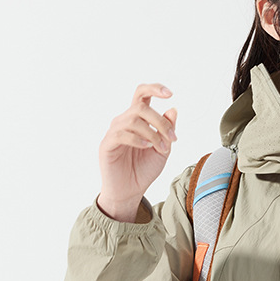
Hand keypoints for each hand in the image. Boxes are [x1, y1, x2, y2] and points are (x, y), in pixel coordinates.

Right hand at [97, 83, 177, 220]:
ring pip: (133, 120)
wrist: (130, 191)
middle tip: (173, 139)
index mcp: (137, 120)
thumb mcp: (162, 150)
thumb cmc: (144, 170)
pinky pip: (121, 134)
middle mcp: (124, 121)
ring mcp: (114, 132)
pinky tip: (147, 146)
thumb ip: (167, 131)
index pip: (142, 95)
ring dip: (153, 133)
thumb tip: (173, 110)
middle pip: (141, 107)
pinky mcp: (107, 144)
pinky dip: (137, 138)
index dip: (154, 88)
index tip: (170, 94)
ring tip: (161, 148)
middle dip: (161, 121)